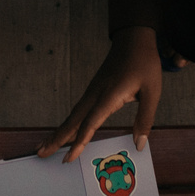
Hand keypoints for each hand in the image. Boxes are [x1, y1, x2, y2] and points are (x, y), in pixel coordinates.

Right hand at [37, 27, 162, 161]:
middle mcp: (96, 93)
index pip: (91, 122)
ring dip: (59, 131)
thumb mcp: (152, 91)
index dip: (80, 141)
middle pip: (73, 120)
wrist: (133, 38)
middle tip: (42, 153)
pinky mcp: (93, 90)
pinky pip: (78, 110)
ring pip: (73, 115)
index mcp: (109, 95)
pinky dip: (69, 123)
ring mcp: (92, 91)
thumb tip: (139, 144)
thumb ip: (145, 118)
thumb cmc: (144, 64)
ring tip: (46, 146)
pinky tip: (66, 131)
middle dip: (57, 138)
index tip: (70, 157)